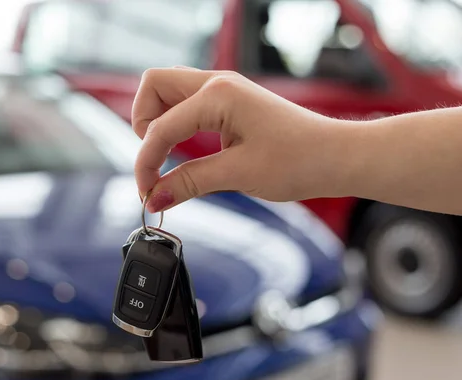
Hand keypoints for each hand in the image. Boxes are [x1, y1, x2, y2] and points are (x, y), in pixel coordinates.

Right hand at [132, 67, 350, 212]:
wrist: (336, 156)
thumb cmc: (299, 160)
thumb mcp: (238, 174)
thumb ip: (189, 182)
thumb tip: (155, 197)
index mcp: (218, 95)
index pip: (160, 127)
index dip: (147, 162)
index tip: (148, 193)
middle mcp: (217, 83)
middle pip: (154, 86)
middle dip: (142, 123)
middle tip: (154, 161)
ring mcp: (224, 89)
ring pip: (169, 91)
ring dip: (158, 122)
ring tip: (166, 158)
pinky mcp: (230, 102)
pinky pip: (188, 104)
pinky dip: (177, 125)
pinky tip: (185, 152)